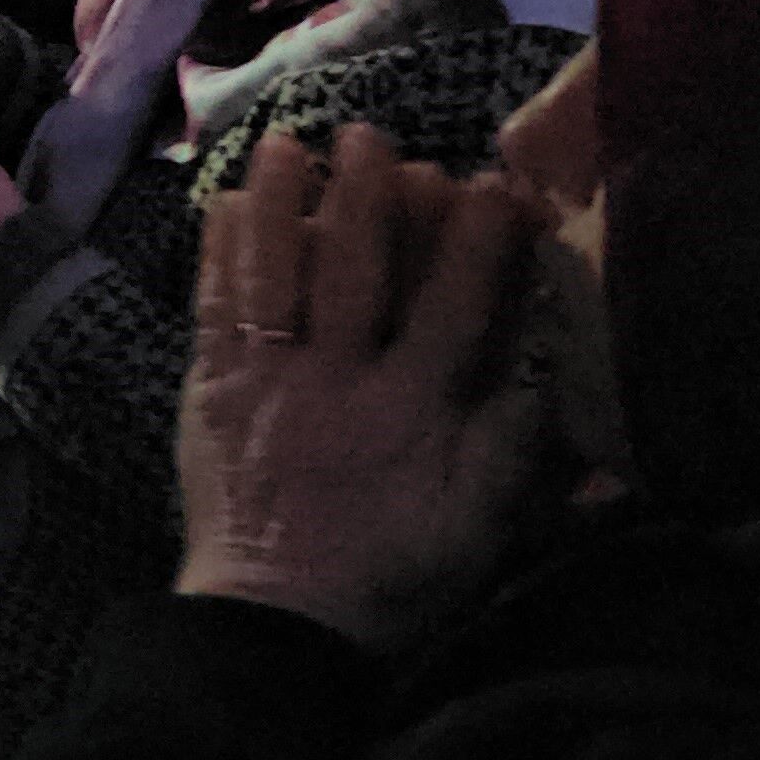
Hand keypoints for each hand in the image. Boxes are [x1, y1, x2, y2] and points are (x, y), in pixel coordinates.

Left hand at [177, 131, 555, 652]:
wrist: (275, 624)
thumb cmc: (387, 579)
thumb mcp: (477, 529)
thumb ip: (513, 451)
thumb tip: (550, 377)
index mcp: (412, 413)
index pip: (454, 311)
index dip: (476, 246)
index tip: (496, 185)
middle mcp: (337, 383)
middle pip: (355, 274)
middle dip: (367, 200)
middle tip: (373, 136)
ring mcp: (266, 384)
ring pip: (274, 277)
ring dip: (279, 205)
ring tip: (285, 144)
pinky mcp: (209, 393)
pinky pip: (213, 311)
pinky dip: (216, 256)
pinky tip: (217, 207)